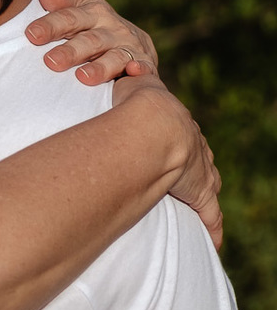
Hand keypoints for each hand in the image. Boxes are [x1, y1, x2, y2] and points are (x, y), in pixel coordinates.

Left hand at [26, 0, 159, 84]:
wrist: (134, 42)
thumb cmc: (94, 26)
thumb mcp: (79, 10)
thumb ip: (61, 4)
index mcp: (93, 11)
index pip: (69, 17)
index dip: (50, 25)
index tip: (31, 34)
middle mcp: (112, 27)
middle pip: (90, 39)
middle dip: (71, 51)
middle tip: (50, 61)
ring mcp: (129, 46)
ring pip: (115, 56)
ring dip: (100, 67)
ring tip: (82, 77)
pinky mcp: (144, 64)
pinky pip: (142, 67)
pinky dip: (139, 68)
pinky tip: (133, 71)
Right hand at [111, 74, 221, 249]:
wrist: (154, 123)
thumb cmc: (132, 105)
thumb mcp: (125, 89)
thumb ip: (120, 84)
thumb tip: (96, 70)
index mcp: (174, 124)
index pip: (179, 137)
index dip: (175, 146)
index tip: (172, 155)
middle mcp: (191, 146)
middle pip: (196, 160)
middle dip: (192, 169)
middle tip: (182, 180)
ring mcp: (198, 171)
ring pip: (206, 185)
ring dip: (201, 197)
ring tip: (197, 213)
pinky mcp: (200, 192)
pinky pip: (210, 213)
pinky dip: (212, 226)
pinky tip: (213, 240)